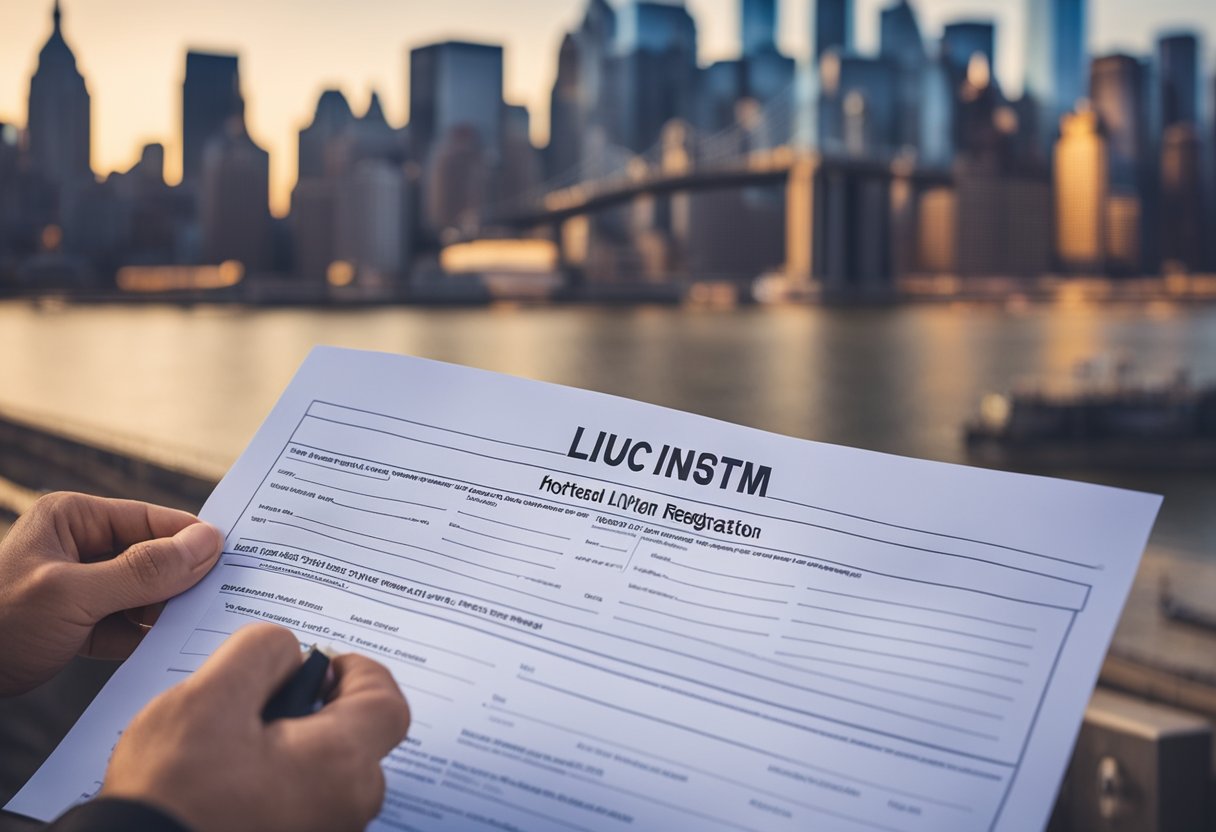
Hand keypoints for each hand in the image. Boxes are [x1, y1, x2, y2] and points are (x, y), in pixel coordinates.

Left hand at [0, 491, 222, 695]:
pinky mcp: (79, 624)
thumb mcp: (74, 594)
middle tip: (230, 595)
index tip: (237, 557)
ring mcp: (80, 586)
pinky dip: (148, 637)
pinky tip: (173, 647)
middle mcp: (79, 546)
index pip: (151, 519)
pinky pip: (128, 625)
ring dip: (169, 611)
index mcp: (74, 518)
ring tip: (205, 624)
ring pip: (145, 592)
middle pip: (153, 556)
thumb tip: (208, 543)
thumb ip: (145, 570)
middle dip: (185, 578)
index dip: (193, 538)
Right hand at [102, 623, 410, 831]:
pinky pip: (306, 801)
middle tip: (265, 699)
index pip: (386, 700)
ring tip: (235, 742)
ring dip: (294, 747)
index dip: (357, 669)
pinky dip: (281, 781)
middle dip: (317, 708)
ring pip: (328, 772)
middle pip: (356, 737)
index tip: (322, 662)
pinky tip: (232, 778)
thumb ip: (260, 653)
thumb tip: (288, 652)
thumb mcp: (206, 698)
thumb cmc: (170, 797)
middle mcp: (346, 806)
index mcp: (340, 764)